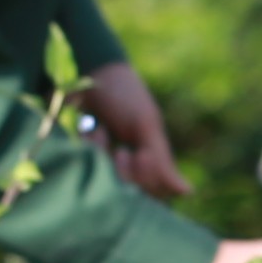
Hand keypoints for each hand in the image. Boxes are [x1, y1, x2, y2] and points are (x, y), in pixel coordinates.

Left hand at [75, 64, 187, 202]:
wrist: (87, 70)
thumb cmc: (124, 95)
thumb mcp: (145, 125)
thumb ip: (162, 160)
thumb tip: (189, 193)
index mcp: (145, 160)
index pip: (148, 192)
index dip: (141, 180)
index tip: (139, 157)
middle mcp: (121, 165)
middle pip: (121, 189)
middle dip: (118, 169)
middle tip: (120, 150)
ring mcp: (95, 162)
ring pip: (96, 179)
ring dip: (98, 153)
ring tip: (98, 130)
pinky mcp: (72, 156)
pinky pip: (73, 166)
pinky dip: (80, 148)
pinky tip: (82, 129)